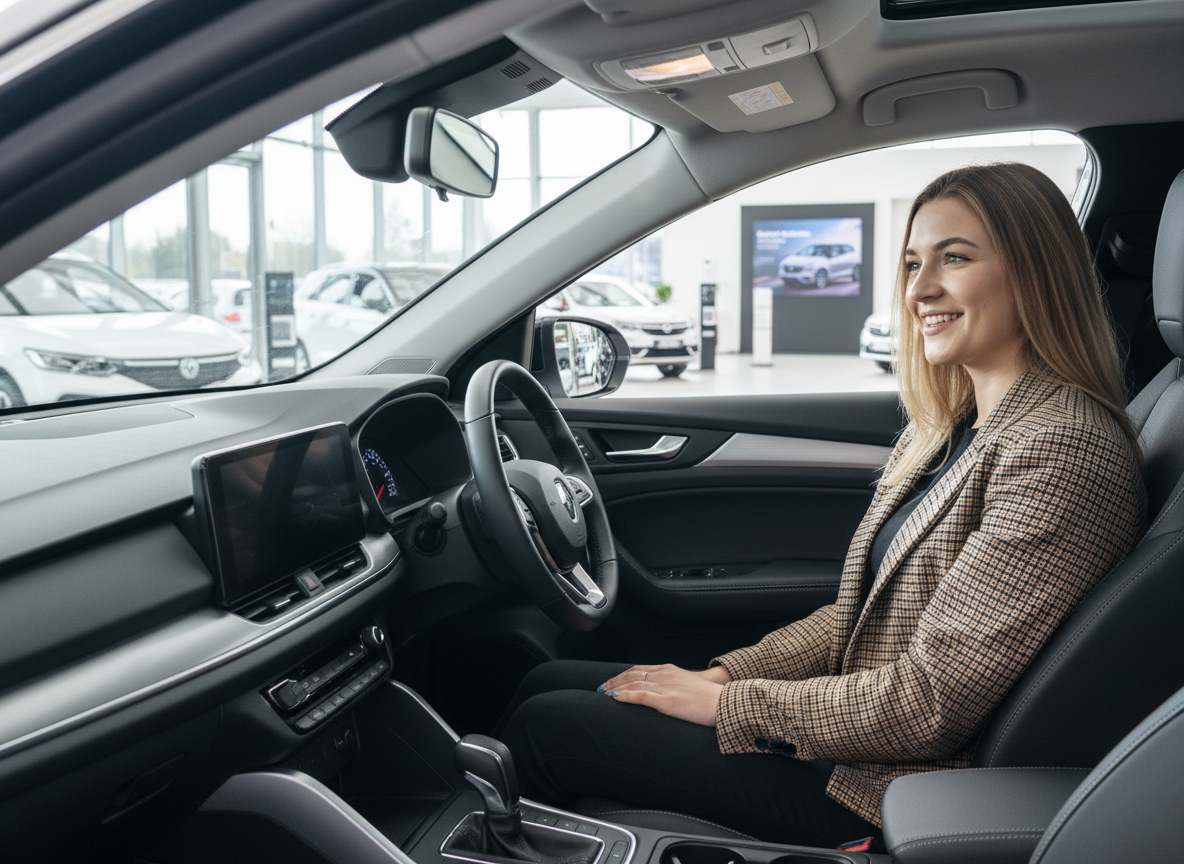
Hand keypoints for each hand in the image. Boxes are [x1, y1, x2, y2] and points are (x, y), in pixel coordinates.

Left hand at [599, 664, 730, 726]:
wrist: (723, 702)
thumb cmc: (710, 698)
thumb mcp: (688, 686)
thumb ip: (674, 687)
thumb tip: (665, 695)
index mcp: (669, 670)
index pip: (639, 669)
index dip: (623, 675)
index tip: (613, 681)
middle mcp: (664, 675)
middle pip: (632, 675)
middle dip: (615, 681)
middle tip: (603, 688)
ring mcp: (664, 687)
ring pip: (632, 684)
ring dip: (615, 688)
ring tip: (604, 694)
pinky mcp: (666, 701)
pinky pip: (640, 696)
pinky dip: (624, 696)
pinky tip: (614, 698)